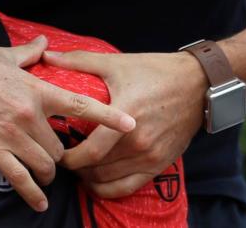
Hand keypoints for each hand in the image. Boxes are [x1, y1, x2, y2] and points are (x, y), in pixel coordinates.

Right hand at [0, 35, 136, 211]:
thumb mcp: (5, 54)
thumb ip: (31, 53)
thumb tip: (46, 42)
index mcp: (35, 88)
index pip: (80, 106)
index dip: (108, 117)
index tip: (131, 124)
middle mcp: (27, 114)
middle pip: (60, 147)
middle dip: (61, 154)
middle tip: (57, 155)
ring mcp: (8, 134)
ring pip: (44, 164)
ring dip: (48, 172)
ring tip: (47, 174)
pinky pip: (18, 178)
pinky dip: (31, 194)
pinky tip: (38, 202)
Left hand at [44, 50, 206, 197]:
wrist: (197, 83)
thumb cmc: (156, 71)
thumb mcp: (116, 63)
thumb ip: (79, 61)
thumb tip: (47, 57)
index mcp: (126, 115)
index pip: (90, 151)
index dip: (68, 158)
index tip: (55, 151)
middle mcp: (139, 141)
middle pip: (96, 169)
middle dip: (75, 167)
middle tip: (62, 157)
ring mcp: (150, 156)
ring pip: (109, 180)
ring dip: (89, 177)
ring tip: (77, 166)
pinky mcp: (160, 164)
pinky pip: (128, 187)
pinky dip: (108, 189)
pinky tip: (96, 181)